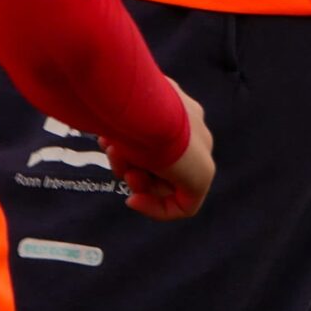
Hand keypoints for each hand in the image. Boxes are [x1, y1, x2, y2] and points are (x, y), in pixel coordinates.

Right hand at [106, 82, 213, 220]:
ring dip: (135, 179)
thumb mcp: (118, 106)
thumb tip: (108, 131)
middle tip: (116, 159)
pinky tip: (133, 200)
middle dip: (130, 165)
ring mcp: (199, 152)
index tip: (110, 149)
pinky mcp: (201, 177)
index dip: (131, 148)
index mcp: (177, 107)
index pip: (157, 136)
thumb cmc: (123, 102)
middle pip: (160, 160)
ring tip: (123, 168)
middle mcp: (192, 128)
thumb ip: (118, 118)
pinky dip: (156, 208)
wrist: (142, 108)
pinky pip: (183, 204)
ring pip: (166, 179)